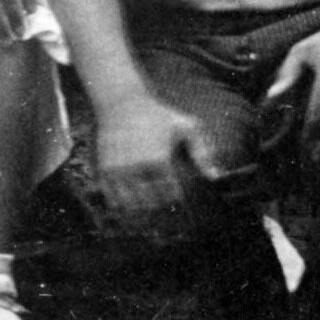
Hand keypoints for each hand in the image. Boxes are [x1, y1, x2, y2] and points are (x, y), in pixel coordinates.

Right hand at [89, 88, 218, 233]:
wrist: (121, 100)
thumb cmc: (157, 114)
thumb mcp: (186, 126)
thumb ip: (203, 152)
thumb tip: (215, 178)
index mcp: (159, 160)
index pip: (170, 196)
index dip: (175, 204)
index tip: (177, 207)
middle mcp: (137, 166)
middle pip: (150, 204)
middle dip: (158, 213)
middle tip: (163, 219)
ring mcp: (119, 169)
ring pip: (130, 205)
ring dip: (140, 215)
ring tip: (146, 219)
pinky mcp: (104, 169)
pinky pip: (112, 199)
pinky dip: (121, 208)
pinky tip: (127, 210)